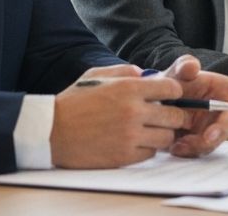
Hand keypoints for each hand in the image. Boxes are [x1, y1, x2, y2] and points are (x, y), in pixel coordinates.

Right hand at [49, 64, 187, 168]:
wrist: (51, 131)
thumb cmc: (73, 101)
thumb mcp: (96, 75)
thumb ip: (124, 71)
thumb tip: (146, 75)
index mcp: (128, 88)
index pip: (172, 89)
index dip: (173, 92)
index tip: (168, 96)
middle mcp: (133, 111)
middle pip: (176, 115)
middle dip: (173, 114)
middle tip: (164, 116)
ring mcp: (130, 135)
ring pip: (167, 137)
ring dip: (162, 133)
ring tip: (150, 130)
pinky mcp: (124, 156)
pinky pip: (151, 153)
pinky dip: (148, 148)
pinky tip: (136, 141)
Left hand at [158, 55, 227, 157]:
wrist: (153, 107)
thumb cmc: (170, 85)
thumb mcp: (174, 73)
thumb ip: (182, 67)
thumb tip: (192, 66)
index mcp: (220, 88)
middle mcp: (220, 109)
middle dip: (222, 130)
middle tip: (209, 137)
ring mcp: (211, 127)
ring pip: (215, 140)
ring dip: (201, 144)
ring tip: (180, 144)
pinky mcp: (200, 142)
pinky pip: (200, 150)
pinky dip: (189, 151)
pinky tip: (174, 147)